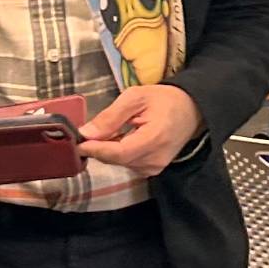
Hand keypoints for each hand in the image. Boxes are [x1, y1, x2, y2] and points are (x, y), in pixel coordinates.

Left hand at [80, 84, 204, 176]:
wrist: (191, 110)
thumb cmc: (164, 100)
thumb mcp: (136, 97)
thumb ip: (111, 115)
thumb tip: (86, 132)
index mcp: (153, 140)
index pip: (117, 153)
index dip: (95, 149)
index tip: (77, 142)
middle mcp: (154, 160)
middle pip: (115, 159)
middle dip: (99, 147)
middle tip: (88, 131)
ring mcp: (154, 168)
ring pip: (119, 162)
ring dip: (109, 149)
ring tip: (114, 129)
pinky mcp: (152, 170)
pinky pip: (126, 163)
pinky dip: (119, 152)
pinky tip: (124, 137)